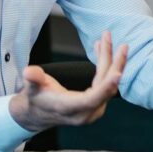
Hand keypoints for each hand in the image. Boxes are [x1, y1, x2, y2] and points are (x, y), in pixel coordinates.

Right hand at [8, 31, 127, 132]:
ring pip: (108, 84)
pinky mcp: (96, 104)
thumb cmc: (35, 98)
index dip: (106, 87)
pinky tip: (100, 48)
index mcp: (69, 109)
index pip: (92, 99)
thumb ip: (33, 79)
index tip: (118, 73)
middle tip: (123, 46)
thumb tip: (29, 72)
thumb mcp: (31, 89)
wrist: (37, 114)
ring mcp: (93, 111)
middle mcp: (85, 113)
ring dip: (110, 61)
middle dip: (115, 65)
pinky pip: (105, 83)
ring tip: (107, 38)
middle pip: (106, 89)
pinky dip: (105, 66)